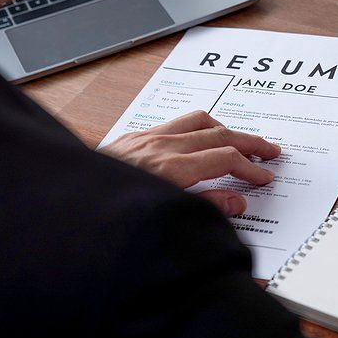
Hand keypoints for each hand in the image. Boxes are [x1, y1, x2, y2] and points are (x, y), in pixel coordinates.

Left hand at [100, 111, 280, 215]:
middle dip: (249, 142)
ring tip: (241, 141)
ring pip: (198, 120)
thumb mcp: (165, 217)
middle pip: (218, 135)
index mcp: (170, 168)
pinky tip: (202, 137)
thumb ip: (205, 207)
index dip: (250, 168)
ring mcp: (146, 138)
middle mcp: (160, 147)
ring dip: (225, 129)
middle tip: (270, 151)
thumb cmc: (112, 216)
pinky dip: (198, 127)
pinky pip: (175, 122)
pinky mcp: (134, 137)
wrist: (68, 202)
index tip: (264, 177)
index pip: (224, 160)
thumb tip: (237, 201)